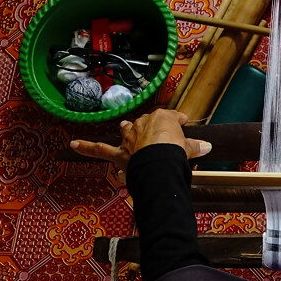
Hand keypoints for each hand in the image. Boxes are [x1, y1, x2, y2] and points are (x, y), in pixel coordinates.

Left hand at [69, 109, 211, 169]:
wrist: (160, 163)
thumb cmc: (175, 152)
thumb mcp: (189, 148)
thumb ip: (195, 146)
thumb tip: (208, 146)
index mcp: (161, 118)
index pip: (170, 117)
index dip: (177, 122)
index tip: (183, 125)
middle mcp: (143, 125)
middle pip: (147, 122)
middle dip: (151, 126)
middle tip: (158, 133)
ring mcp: (129, 138)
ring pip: (126, 130)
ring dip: (127, 129)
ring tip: (126, 128)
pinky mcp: (118, 153)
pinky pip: (99, 150)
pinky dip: (85, 148)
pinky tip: (72, 145)